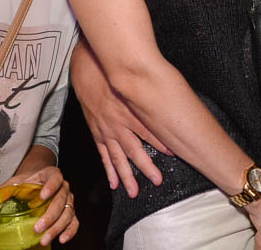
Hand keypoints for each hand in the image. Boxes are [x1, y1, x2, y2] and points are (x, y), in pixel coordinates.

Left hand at [0, 166, 78, 245]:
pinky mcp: (70, 212)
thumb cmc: (29, 182)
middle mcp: (63, 187)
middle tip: (37, 227)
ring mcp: (68, 200)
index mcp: (51, 175)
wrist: (39, 181)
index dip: (50, 186)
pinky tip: (61, 239)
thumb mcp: (17, 181)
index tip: (42, 195)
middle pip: (61, 200)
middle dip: (49, 216)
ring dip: (56, 228)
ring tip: (44, 239)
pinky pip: (74, 222)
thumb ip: (6, 189)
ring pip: (68, 213)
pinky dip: (70, 231)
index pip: (55, 178)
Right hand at [70, 38, 171, 196]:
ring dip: (126, 174)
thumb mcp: (132, 80)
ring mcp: (105, 129)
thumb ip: (148, 93)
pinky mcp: (97, 131)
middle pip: (133, 149)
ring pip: (117, 156)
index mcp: (128, 109)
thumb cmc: (112, 73)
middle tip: (157, 180)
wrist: (88, 70)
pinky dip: (108, 169)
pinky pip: (103, 154)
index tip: (173, 152)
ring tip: (133, 191)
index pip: (147, 129)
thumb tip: (168, 99)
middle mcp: (117, 123)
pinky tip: (114, 182)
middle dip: (146, 165)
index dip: (160, 141)